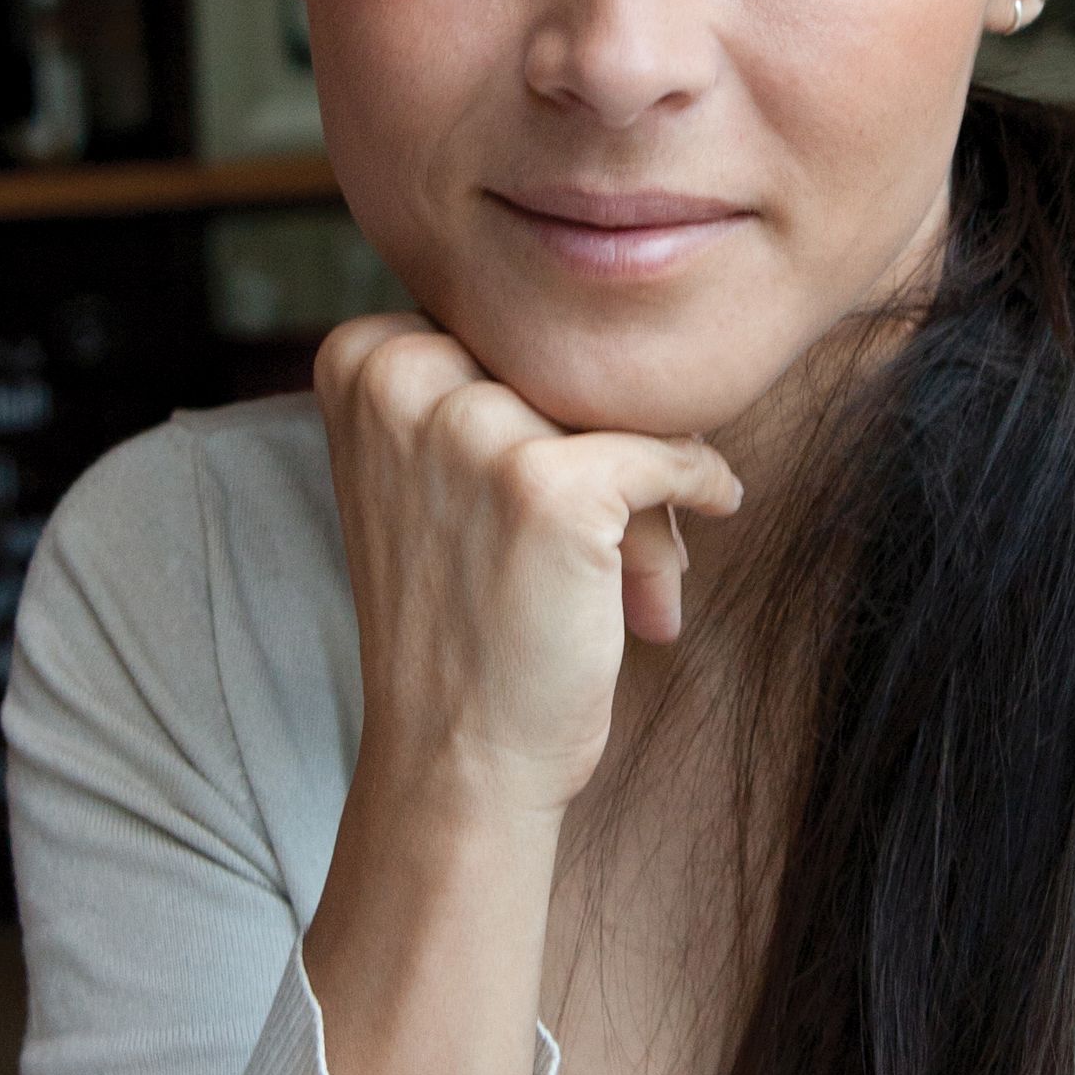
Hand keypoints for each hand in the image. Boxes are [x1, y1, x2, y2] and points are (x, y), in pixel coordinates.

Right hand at [312, 310, 744, 825]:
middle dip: (609, 444)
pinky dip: (702, 482)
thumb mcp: (432, 470)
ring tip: (642, 572)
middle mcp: (402, 375)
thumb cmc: (463, 615)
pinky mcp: (548, 482)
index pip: (513, 327)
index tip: (568, 479)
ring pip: (618, 407)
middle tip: (622, 538)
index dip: (560, 400)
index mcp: (361, 356)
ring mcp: (472, 424)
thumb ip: (486, 378)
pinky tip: (714, 506)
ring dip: (647, 486)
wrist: (457, 757)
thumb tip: (635, 317)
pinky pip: (668, 451)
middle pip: (566, 363)